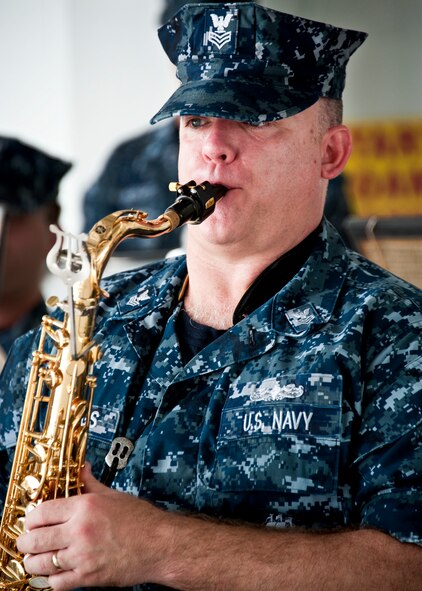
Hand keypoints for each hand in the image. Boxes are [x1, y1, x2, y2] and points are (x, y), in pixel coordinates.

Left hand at [17, 464, 166, 590]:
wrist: (159, 545)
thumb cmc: (141, 520)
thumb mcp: (113, 495)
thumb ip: (91, 484)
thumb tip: (82, 469)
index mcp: (84, 507)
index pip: (41, 512)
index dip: (31, 518)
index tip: (32, 521)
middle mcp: (79, 531)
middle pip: (34, 539)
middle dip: (26, 542)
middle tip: (28, 542)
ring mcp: (82, 556)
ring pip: (40, 563)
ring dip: (33, 562)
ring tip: (36, 559)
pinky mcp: (88, 577)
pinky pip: (56, 583)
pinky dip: (51, 580)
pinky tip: (54, 573)